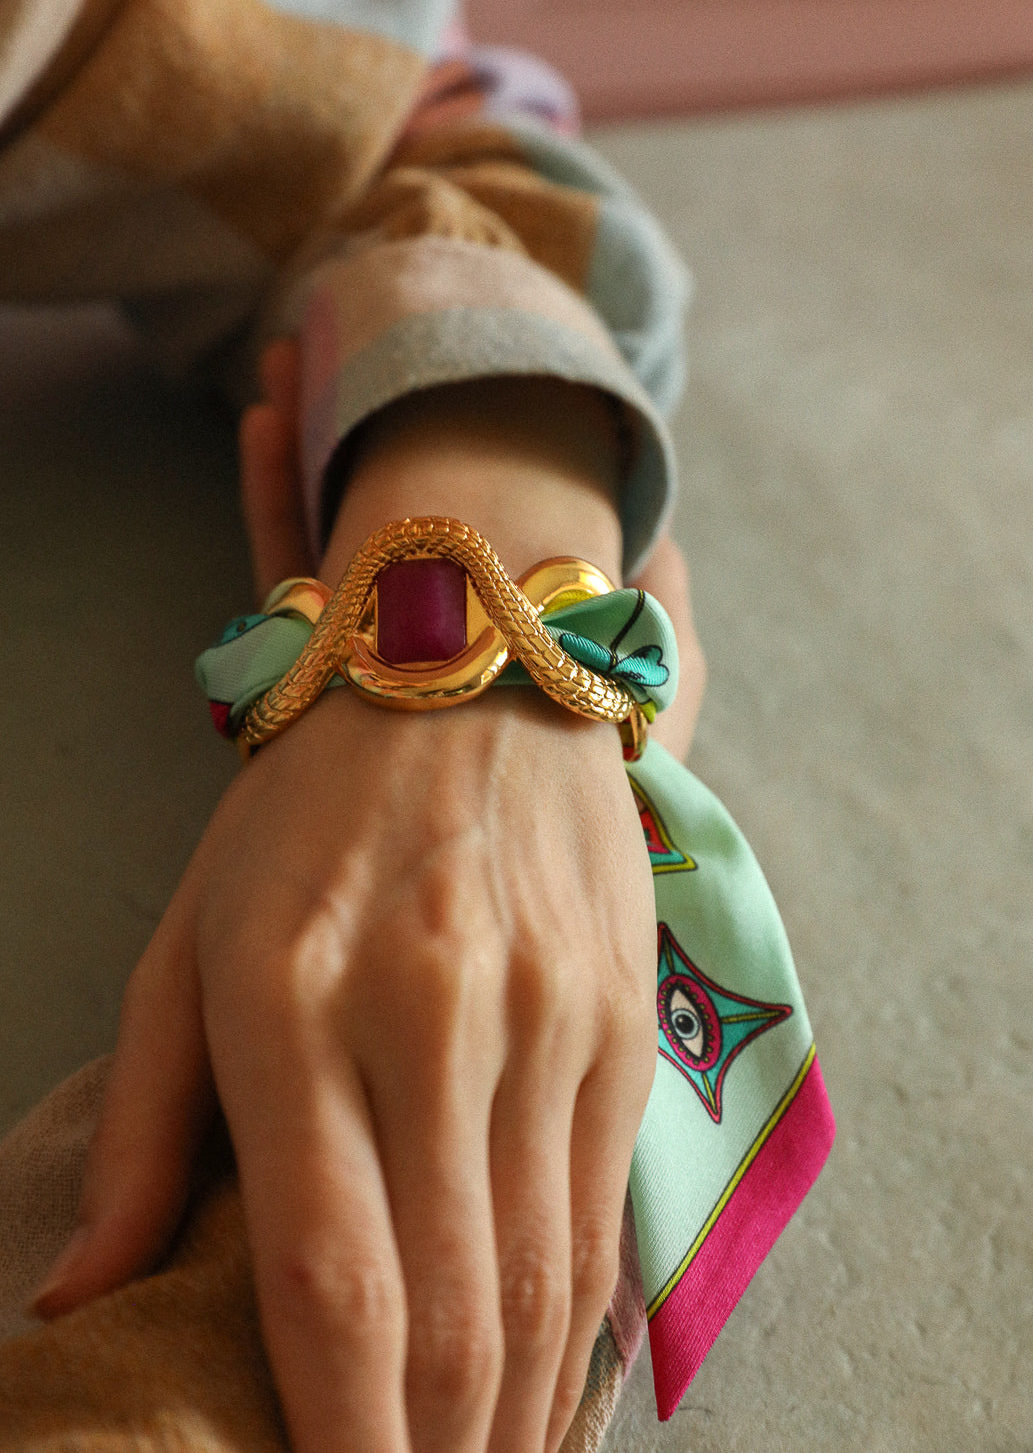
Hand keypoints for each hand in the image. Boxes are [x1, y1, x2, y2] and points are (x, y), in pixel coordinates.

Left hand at [33, 683, 657, 1452]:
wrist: (469, 673)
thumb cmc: (305, 814)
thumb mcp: (188, 940)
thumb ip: (148, 1130)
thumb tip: (84, 1302)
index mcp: (294, 999)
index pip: (330, 1275)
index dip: (339, 1436)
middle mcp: (436, 1013)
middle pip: (454, 1305)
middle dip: (434, 1451)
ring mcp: (548, 1016)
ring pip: (544, 1277)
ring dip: (511, 1416)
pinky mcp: (620, 1017)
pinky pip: (605, 1210)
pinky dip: (574, 1328)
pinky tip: (543, 1390)